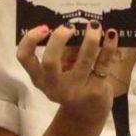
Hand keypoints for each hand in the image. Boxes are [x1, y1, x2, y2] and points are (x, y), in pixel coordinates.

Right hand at [17, 22, 135, 124]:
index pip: (24, 58)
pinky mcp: (95, 91)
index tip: (44, 27)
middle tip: (69, 26)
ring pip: (83, 60)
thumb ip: (62, 52)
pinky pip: (103, 63)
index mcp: (40, 79)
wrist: (88, 112)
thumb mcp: (60, 71)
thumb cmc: (72, 84)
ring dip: (90, 38)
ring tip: (95, 25)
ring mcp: (75, 91)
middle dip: (59, 39)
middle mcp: (53, 87)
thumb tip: (72, 24)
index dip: (30, 40)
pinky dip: (109, 46)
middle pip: (50, 61)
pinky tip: (112, 35)